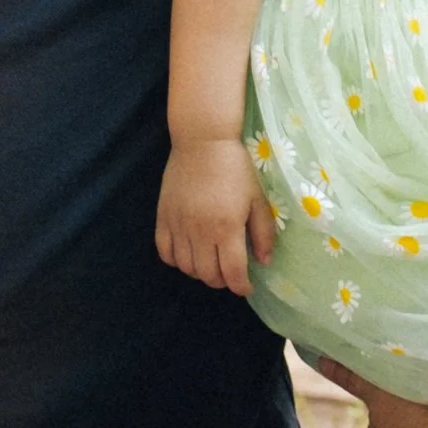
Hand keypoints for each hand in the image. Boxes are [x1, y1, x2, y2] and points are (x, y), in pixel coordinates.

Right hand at [155, 137, 277, 296]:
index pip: (232, 273)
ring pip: (187, 267)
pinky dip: (177, 261)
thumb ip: (263, 233)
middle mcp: (200, 231)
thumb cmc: (235, 168)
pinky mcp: (163, 217)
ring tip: (211, 263)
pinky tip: (188, 254)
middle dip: (222, 281)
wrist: (202, 141)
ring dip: (201, 273)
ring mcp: (178, 225)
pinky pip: (165, 252)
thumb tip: (264, 262)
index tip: (246, 287)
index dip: (241, 287)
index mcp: (226, 227)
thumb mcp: (257, 199)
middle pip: (208, 275)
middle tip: (230, 273)